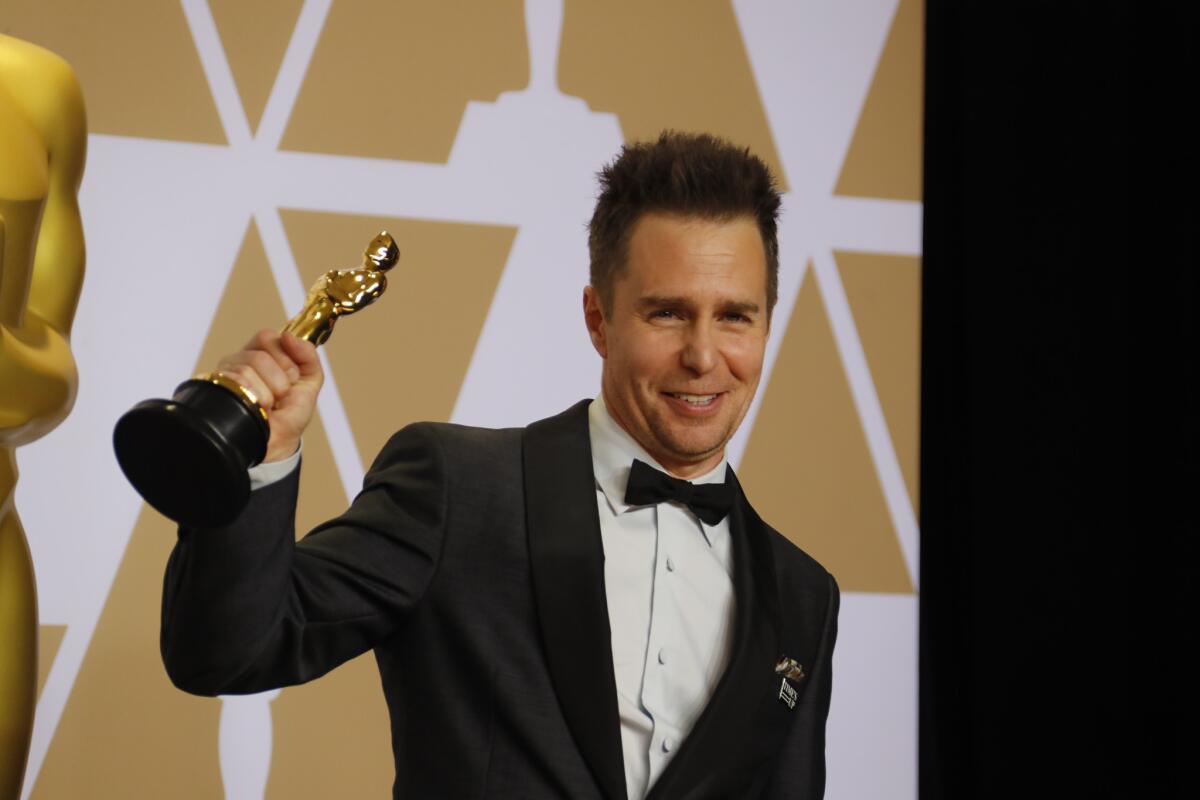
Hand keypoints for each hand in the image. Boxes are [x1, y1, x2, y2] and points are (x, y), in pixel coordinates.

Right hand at [214, 330, 322, 462]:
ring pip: (248, 368)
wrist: (278, 442)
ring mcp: (225, 374)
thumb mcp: (310, 381)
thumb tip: (288, 336)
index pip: (267, 337)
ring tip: (268, 405)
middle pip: (259, 354)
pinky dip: (257, 398)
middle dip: (279, 379)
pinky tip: (257, 408)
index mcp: (262, 353)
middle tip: (280, 395)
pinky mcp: (216, 388)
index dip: (285, 358)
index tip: (292, 378)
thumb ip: (307, 355)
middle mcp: (240, 360)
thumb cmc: (291, 413)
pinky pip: (237, 381)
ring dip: (268, 393)